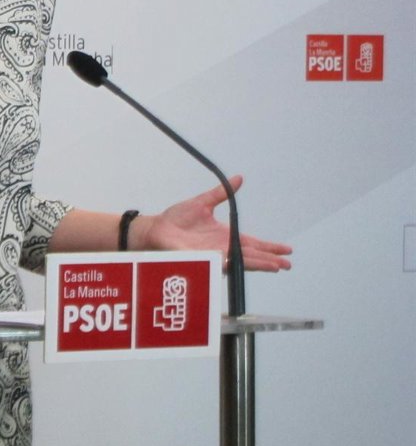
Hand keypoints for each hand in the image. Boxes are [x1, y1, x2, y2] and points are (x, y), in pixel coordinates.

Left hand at [137, 176, 292, 271]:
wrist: (157, 228)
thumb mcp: (203, 202)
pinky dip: (231, 265)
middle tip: (287, 265)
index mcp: (225, 236)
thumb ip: (221, 193)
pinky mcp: (201, 260)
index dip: (269, 247)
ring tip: (274, 267)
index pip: (252, 243)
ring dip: (257, 265)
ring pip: (239, 263)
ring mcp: (213, 256)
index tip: (287, 250)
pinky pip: (218, 264)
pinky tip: (242, 265)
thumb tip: (239, 178)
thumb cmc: (178, 218)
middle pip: (251, 256)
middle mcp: (222, 249)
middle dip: (269, 260)